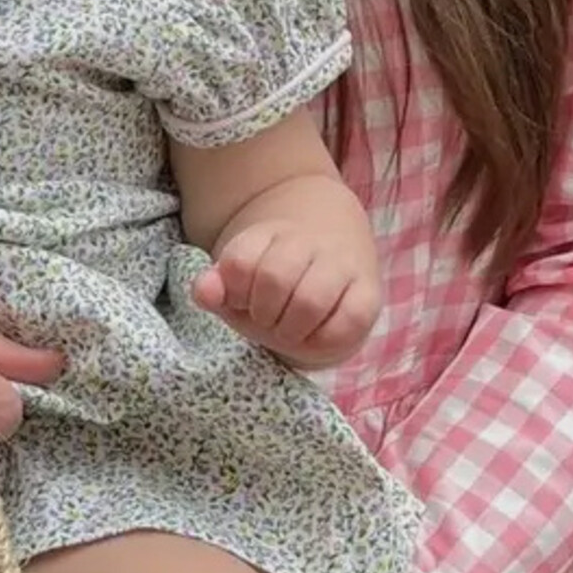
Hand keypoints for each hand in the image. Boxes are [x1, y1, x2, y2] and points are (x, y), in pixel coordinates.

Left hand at [194, 220, 379, 369]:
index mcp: (270, 232)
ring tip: (289, 329)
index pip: (239, 263)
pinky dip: (323, 339)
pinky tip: (315, 334)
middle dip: (262, 313)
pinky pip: (345, 323)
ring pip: (309, 300)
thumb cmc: (277, 276)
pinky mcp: (368, 295)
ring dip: (290, 329)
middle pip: (274, 278)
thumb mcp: (240, 279)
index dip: (235, 291)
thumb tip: (204, 292)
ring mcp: (343, 265)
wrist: (334, 245)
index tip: (243, 297)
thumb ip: (216, 287)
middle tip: (268, 318)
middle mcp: (310, 242)